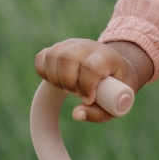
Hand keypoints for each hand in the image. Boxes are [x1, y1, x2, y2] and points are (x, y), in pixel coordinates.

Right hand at [34, 39, 153, 122]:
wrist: (116, 70)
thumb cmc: (116, 90)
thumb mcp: (115, 104)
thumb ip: (98, 113)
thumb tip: (76, 115)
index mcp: (107, 57)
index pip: (90, 67)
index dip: (86, 86)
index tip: (88, 99)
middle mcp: (88, 46)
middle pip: (67, 58)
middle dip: (68, 82)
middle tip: (76, 94)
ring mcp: (71, 45)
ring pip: (52, 56)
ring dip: (55, 79)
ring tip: (68, 89)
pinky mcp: (58, 48)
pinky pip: (42, 57)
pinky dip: (44, 72)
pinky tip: (56, 82)